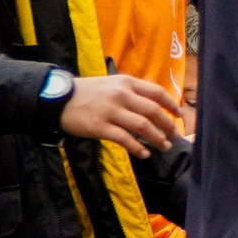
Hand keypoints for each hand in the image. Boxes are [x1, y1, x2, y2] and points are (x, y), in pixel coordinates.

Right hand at [60, 72, 181, 154]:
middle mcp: (121, 95)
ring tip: (164, 146)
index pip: (156, 92)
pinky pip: (125, 139)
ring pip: (143, 126)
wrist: (56, 98)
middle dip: (168, 125)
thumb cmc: (86, 92)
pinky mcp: (100, 126)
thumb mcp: (110, 83)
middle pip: (153, 111)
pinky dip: (138, 148)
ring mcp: (110, 111)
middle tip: (175, 135)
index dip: (171, 104)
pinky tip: (144, 154)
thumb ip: (131, 91)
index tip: (180, 115)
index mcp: (125, 83)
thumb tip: (154, 104)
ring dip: (158, 138)